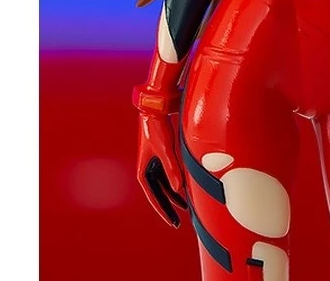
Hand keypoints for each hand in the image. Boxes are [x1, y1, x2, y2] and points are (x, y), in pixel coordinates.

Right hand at [137, 112, 188, 226]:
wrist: (155, 108)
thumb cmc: (157, 128)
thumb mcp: (165, 149)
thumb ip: (172, 168)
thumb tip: (178, 188)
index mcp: (143, 171)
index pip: (154, 197)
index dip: (163, 210)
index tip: (171, 221)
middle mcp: (148, 169)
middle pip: (159, 193)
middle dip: (168, 207)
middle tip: (177, 222)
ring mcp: (154, 163)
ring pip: (165, 185)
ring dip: (174, 195)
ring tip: (185, 207)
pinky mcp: (161, 155)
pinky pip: (168, 174)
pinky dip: (176, 182)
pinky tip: (184, 188)